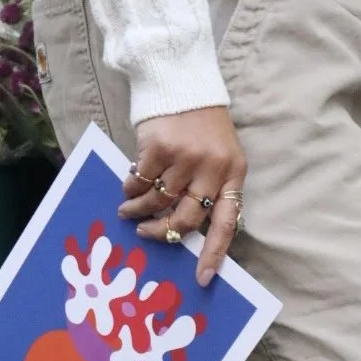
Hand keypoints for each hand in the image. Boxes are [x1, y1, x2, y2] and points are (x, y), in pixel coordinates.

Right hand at [118, 106, 247, 287]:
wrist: (182, 81)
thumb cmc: (201, 127)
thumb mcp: (218, 157)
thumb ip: (208, 190)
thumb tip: (182, 232)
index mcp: (233, 174)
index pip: (226, 223)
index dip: (213, 254)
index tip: (202, 279)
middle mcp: (212, 167)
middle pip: (186, 219)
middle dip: (162, 232)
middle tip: (145, 233)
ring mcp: (186, 157)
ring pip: (158, 202)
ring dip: (139, 211)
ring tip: (128, 210)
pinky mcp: (160, 146)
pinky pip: (140, 182)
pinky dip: (131, 189)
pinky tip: (128, 186)